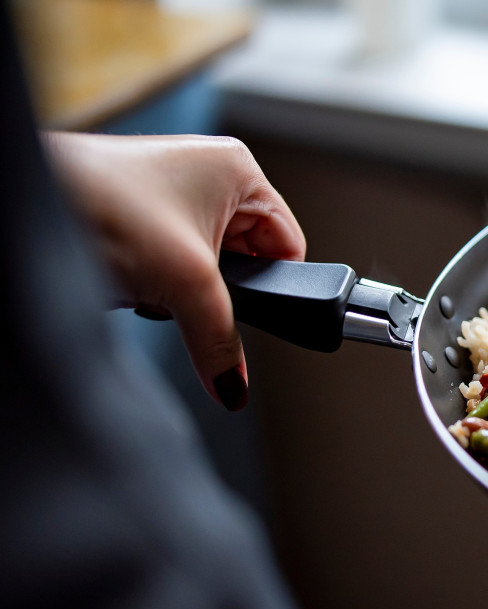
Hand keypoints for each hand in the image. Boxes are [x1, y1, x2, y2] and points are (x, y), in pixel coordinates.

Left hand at [45, 133, 304, 409]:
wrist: (19, 205)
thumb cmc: (96, 204)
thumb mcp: (184, 285)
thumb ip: (221, 342)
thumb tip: (235, 386)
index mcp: (237, 169)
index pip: (287, 245)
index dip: (272, 288)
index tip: (249, 316)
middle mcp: (207, 175)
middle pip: (246, 261)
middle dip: (215, 290)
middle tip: (187, 292)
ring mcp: (169, 195)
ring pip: (204, 269)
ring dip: (179, 290)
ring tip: (151, 280)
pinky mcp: (136, 216)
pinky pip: (168, 266)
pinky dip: (153, 283)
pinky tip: (132, 279)